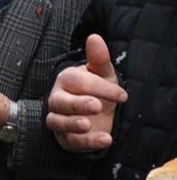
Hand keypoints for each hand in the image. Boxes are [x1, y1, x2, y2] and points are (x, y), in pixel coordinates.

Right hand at [46, 35, 126, 151]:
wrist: (96, 116)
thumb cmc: (97, 91)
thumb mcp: (103, 74)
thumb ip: (99, 58)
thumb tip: (95, 37)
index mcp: (66, 80)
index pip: (77, 81)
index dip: (99, 87)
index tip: (122, 95)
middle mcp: (57, 98)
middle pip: (60, 101)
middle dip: (77, 104)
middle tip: (96, 106)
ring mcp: (58, 118)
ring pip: (57, 121)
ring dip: (73, 124)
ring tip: (88, 125)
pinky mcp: (63, 137)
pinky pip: (69, 141)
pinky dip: (85, 142)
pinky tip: (104, 140)